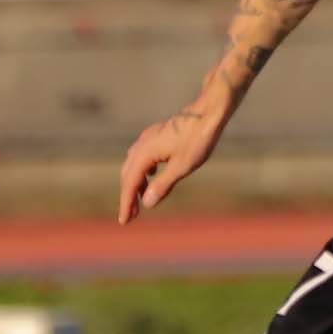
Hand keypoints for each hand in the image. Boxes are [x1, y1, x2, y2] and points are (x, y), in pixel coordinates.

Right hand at [116, 96, 230, 223]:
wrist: (209, 112)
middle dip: (128, 196)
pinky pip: (142, 156)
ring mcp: (149, 138)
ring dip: (135, 184)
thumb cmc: (198, 139)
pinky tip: (151, 177)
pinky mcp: (157, 135)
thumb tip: (146, 203)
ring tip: (140, 201)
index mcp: (146, 152)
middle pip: (128, 174)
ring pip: (134, 164)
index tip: (123, 221)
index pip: (130, 182)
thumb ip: (162, 185)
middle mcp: (143, 143)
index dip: (126, 203)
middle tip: (130, 216)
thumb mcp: (182, 167)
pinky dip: (142, 171)